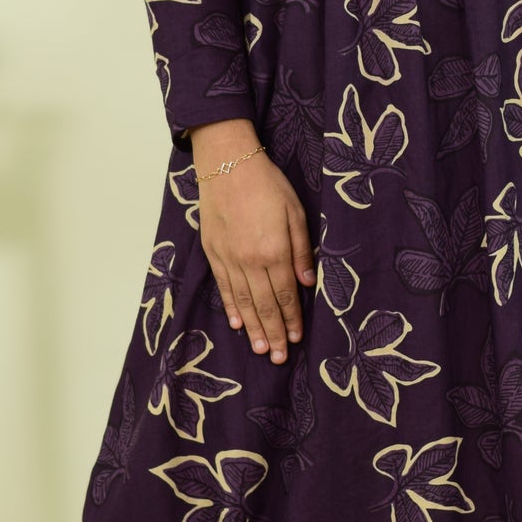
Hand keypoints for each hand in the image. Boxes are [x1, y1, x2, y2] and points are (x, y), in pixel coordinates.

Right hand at [190, 120, 315, 361]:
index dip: (292, 319)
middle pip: (264, 305)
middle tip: (278, 357)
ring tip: (260, 349)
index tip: (297, 339)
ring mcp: (229, 258)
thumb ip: (301, 249)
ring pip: (243, 302)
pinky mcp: (213, 253)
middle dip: (274, 333)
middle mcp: (251, 261)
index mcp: (274, 251)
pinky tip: (237, 323)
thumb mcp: (296, 212)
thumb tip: (307, 282)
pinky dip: (231, 307)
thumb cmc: (267, 184)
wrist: (227, 164)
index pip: (286, 295)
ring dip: (253, 328)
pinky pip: (224, 287)